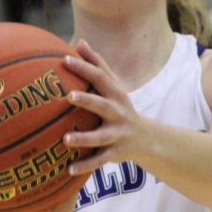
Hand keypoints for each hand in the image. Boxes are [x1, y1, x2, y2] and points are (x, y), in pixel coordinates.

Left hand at [61, 40, 154, 174]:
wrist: (146, 138)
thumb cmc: (120, 105)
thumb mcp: (114, 85)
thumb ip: (98, 64)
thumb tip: (80, 42)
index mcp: (115, 93)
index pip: (99, 77)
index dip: (83, 68)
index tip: (65, 59)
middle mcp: (118, 112)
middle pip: (102, 105)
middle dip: (87, 101)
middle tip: (68, 96)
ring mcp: (117, 134)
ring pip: (100, 137)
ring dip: (84, 138)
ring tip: (65, 139)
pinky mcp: (115, 153)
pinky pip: (99, 160)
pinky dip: (85, 165)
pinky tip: (69, 169)